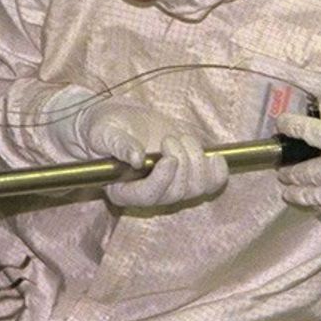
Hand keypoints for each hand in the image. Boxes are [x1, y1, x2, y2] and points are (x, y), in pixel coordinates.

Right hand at [74, 101, 227, 207]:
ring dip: (195, 161)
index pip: (147, 197)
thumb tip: (136, 159)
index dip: (162, 181)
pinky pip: (211, 185)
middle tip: (169, 139)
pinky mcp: (188, 176)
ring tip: (182, 138)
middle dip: (181, 164)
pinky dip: (217, 172)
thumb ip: (117, 144)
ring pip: (195, 189)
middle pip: (175, 194)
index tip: (169, 159)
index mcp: (122, 190)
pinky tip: (215, 156)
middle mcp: (148, 194)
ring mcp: (170, 187)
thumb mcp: (103, 132)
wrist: (119, 123)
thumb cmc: (104, 129)